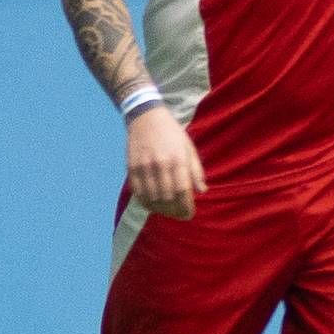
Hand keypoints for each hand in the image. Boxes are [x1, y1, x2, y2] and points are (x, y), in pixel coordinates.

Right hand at [126, 105, 205, 219]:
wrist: (146, 118)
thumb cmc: (172, 134)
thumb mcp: (189, 148)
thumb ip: (196, 171)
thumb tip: (202, 191)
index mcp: (177, 160)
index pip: (182, 191)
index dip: (186, 207)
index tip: (189, 214)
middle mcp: (160, 165)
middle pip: (166, 198)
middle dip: (175, 211)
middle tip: (180, 215)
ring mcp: (143, 167)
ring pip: (151, 198)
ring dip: (161, 210)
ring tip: (168, 211)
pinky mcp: (131, 168)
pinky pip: (138, 192)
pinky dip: (146, 203)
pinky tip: (153, 205)